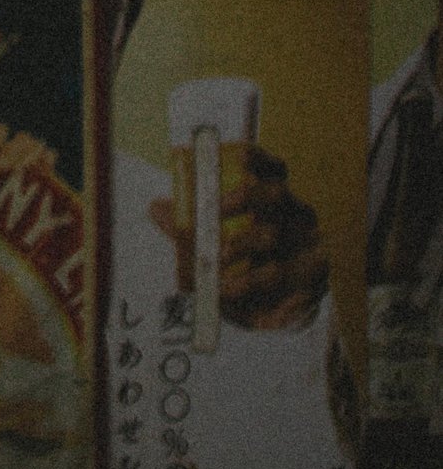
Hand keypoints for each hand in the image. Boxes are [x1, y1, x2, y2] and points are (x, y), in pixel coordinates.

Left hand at [149, 149, 329, 329]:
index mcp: (276, 199)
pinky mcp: (312, 279)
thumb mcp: (214, 243)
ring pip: (275, 237)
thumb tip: (156, 208)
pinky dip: (248, 283)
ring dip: (240, 247)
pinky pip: (280, 276)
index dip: (256, 158)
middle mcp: (296, 216)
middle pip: (275, 193)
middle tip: (213, 211)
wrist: (274, 312)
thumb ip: (188, 225)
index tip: (233, 156)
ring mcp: (308, 245)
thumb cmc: (243, 266)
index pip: (273, 168)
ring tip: (216, 259)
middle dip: (242, 197)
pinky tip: (225, 289)